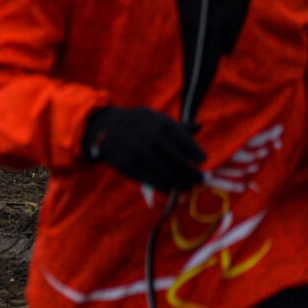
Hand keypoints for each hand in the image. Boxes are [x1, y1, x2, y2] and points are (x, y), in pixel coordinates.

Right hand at [84, 106, 205, 191]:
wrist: (105, 127)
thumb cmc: (139, 124)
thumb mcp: (156, 119)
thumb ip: (177, 126)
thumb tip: (200, 126)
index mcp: (161, 122)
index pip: (185, 141)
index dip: (196, 153)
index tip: (203, 163)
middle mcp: (150, 135)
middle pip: (178, 160)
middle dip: (191, 173)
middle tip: (199, 180)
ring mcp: (137, 150)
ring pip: (165, 172)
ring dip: (179, 182)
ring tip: (186, 186)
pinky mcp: (126, 163)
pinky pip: (149, 179)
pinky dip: (162, 186)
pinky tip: (169, 189)